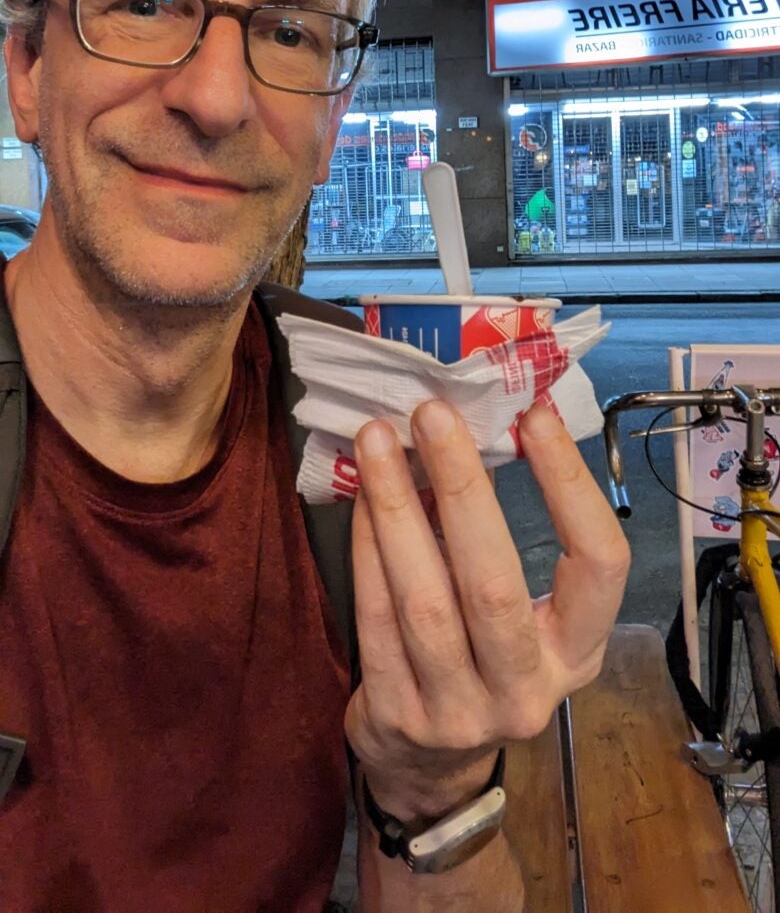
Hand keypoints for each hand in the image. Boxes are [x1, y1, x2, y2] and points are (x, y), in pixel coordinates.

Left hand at [345, 399, 629, 820]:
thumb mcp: (528, 614)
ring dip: (398, 509)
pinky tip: (361, 498)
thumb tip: (477, 427)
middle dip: (463, 488)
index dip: (571, 486)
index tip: (535, 417)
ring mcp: (461, 711)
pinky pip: (376, 618)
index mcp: (578, 651)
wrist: (431, 766)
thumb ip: (512, 540)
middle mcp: (529, 688)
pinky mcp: (398, 715)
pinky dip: (367, 550)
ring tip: (378, 442)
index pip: (598, 565)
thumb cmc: (485, 659)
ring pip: (425, 601)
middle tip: (433, 414)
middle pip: (495, 583)